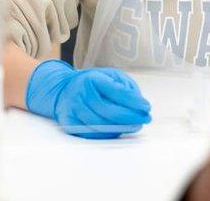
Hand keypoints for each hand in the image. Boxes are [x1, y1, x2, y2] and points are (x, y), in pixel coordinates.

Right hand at [25, 60, 151, 138]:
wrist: (63, 90)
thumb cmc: (92, 83)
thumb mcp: (110, 75)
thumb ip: (126, 86)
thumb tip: (138, 103)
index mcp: (93, 79)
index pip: (117, 92)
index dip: (134, 102)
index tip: (147, 107)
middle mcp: (81, 94)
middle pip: (109, 112)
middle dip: (131, 118)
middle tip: (145, 119)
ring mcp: (73, 109)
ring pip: (100, 125)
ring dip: (121, 128)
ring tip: (135, 126)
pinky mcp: (68, 123)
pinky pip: (90, 134)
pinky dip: (107, 134)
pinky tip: (118, 131)